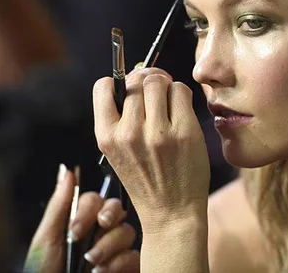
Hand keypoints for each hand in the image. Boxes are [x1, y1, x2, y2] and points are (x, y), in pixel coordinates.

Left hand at [25, 165, 138, 272]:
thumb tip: (67, 170)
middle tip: (99, 227)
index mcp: (80, 223)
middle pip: (117, 210)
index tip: (75, 228)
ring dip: (109, 246)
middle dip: (109, 217)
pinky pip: (136, 255)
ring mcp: (116, 252)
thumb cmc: (43, 272)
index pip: (96, 200)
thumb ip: (60, 205)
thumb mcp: (47, 240)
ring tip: (92, 263)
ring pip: (128, 232)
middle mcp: (100, 234)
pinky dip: (119, 264)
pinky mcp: (129, 268)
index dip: (89, 209)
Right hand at [93, 68, 210, 232]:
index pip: (103, 86)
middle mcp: (129, 133)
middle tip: (157, 95)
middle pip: (137, 80)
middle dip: (148, 82)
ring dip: (166, 87)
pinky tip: (181, 112)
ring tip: (169, 106)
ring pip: (160, 82)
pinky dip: (182, 95)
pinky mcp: (184, 131)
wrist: (171, 212)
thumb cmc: (147, 179)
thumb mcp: (118, 152)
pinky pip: (181, 91)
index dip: (119, 82)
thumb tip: (138, 75)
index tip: (132, 89)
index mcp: (106, 137)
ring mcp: (157, 132)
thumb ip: (121, 118)